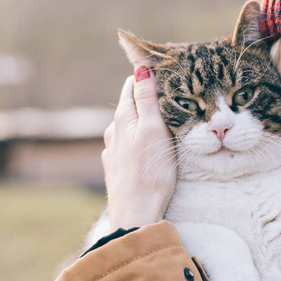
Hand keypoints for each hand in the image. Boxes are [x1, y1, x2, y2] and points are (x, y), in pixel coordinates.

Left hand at [102, 66, 176, 230]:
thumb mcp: (153, 129)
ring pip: (127, 127)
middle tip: (167, 100)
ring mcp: (112, 150)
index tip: (163, 77)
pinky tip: (145, 149)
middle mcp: (113, 131)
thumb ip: (146, 98)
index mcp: (122, 118)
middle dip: (145, 99)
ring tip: (159, 126)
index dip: (146, 78)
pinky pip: (126, 145)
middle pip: (129, 105)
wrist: (136, 213)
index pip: (131, 85)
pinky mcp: (116, 166)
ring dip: (141, 122)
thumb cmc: (150, 171)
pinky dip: (136, 140)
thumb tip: (140, 67)